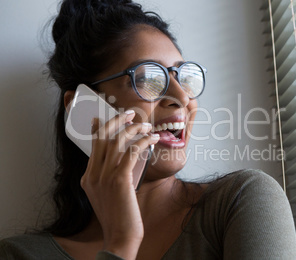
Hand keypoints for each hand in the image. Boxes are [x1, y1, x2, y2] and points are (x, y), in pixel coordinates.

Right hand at [80, 110, 158, 258]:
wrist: (119, 236)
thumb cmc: (118, 216)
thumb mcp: (106, 195)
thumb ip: (108, 177)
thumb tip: (122, 159)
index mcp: (88, 177)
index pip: (92, 146)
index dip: (98, 129)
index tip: (102, 117)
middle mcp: (93, 174)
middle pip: (103, 138)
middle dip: (116, 121)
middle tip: (129, 113)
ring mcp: (105, 176)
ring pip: (118, 141)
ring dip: (134, 129)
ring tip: (146, 125)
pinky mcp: (119, 179)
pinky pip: (131, 152)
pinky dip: (143, 141)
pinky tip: (152, 138)